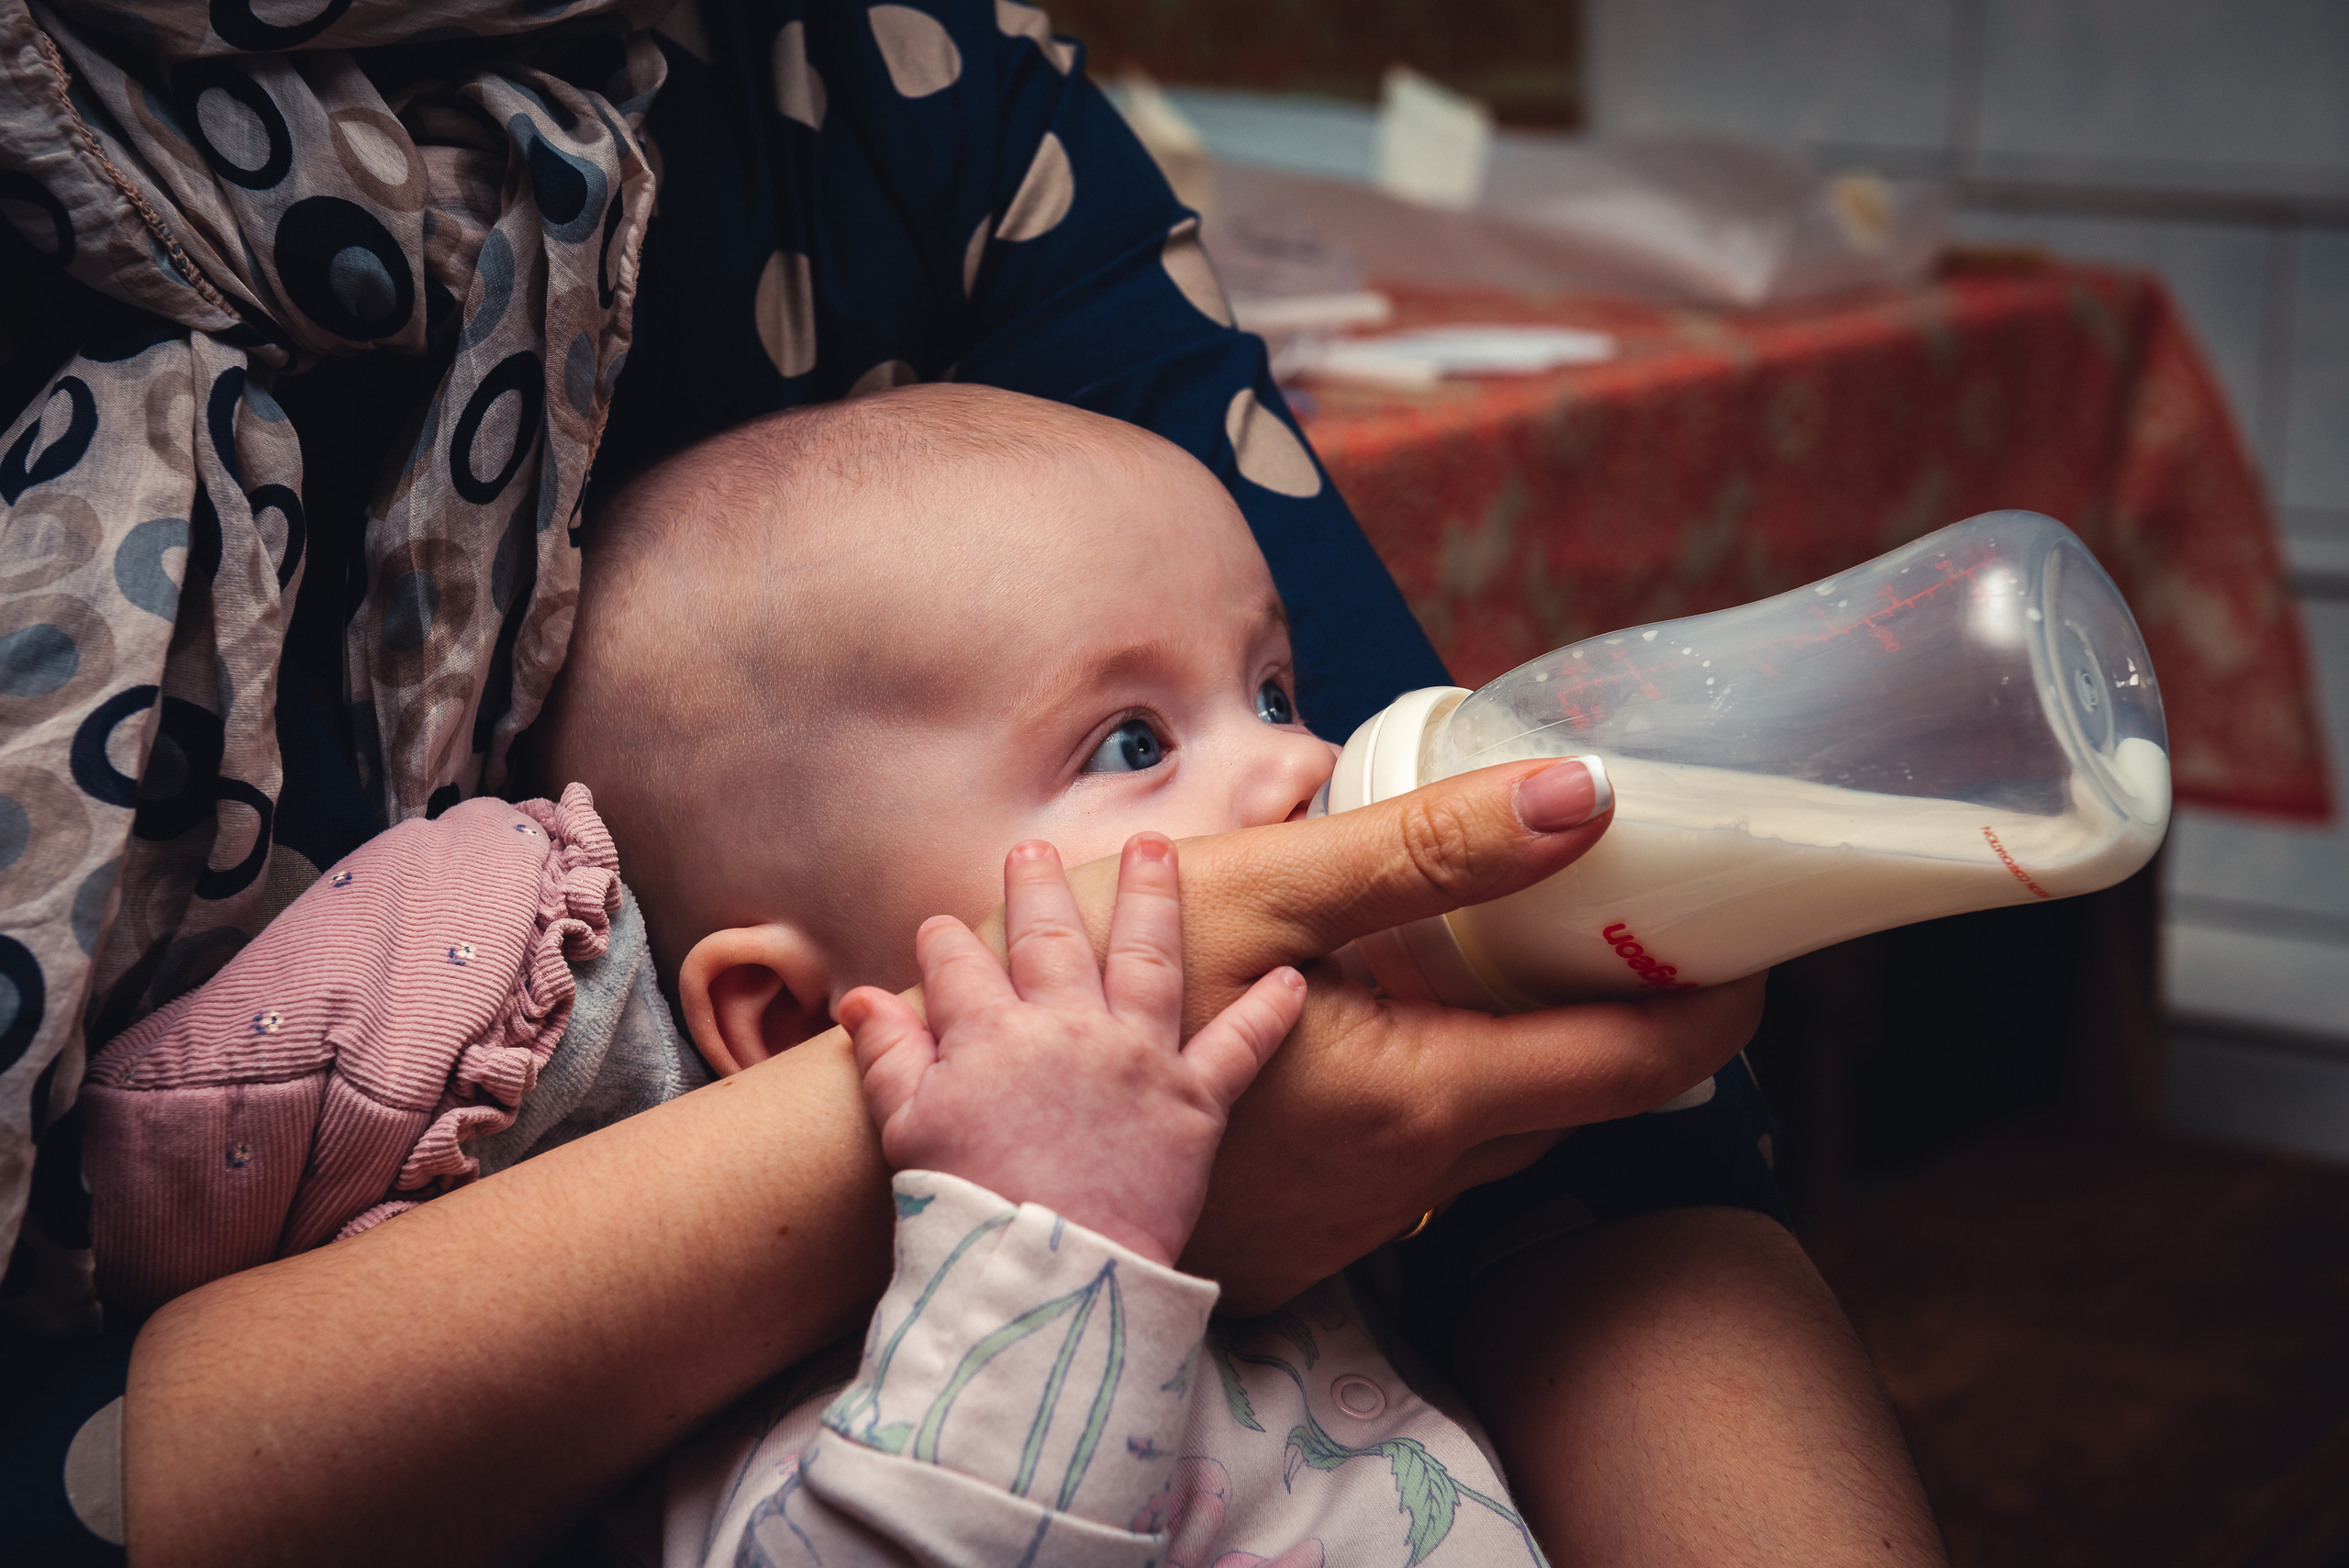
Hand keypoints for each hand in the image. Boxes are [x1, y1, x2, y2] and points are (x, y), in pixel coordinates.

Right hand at [838, 833, 1305, 1265]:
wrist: (1044, 1273)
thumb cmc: (968, 1208)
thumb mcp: (907, 1129)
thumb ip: (890, 1054)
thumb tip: (860, 999)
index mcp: (991, 1034)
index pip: (958, 964)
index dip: (944, 943)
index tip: (940, 929)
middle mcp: (1068, 1027)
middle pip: (1053, 935)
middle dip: (1039, 886)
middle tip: (1036, 850)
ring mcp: (1136, 1058)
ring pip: (1149, 956)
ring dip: (1152, 895)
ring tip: (1154, 850)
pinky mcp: (1193, 1104)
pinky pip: (1240, 1047)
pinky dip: (1269, 1012)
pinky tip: (1291, 977)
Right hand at [975, 758, 1766, 1310]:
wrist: (965, 1149)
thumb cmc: (1093, 1005)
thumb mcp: (1261, 891)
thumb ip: (1430, 848)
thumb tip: (1582, 798)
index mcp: (1425, 1099)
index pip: (1639, 1065)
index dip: (1717, 999)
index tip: (1746, 935)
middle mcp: (1409, 1181)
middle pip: (1572, 1099)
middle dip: (1618, 1010)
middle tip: (1618, 912)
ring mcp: (1351, 1221)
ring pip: (1490, 1132)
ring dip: (1517, 1047)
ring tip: (1496, 946)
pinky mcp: (1301, 1239)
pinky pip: (1411, 1163)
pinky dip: (1433, 1090)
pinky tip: (1372, 1020)